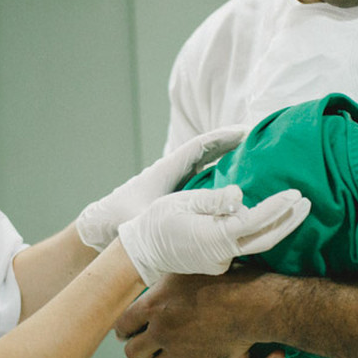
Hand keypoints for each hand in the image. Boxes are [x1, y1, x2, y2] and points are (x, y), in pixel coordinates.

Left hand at [75, 126, 246, 250]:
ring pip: (206, 165)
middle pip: (208, 151)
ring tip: (253, 160)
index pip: (200, 146)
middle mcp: (173, 170)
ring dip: (227, 160)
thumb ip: (163, 215)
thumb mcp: (142, 216)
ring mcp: (174, 181)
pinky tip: (234, 187)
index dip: (223, 137)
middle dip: (231, 144)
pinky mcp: (173, 193)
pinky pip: (200, 180)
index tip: (245, 131)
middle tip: (257, 140)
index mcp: (168, 169)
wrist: (100, 227)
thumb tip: (192, 214)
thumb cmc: (119, 219)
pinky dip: (217, 178)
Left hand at [115, 268, 287, 357]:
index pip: (123, 324)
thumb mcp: (185, 269)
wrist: (250, 301)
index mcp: (152, 305)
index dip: (124, 329)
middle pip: (132, 353)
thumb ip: (165, 281)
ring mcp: (180, 350)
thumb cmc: (220, 277)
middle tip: (147, 346)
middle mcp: (161, 330)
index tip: (128, 332)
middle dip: (138, 350)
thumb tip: (156, 269)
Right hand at [118, 186, 309, 285]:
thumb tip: (240, 195)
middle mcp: (222, 255)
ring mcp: (222, 264)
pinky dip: (260, 233)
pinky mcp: (219, 264)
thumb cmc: (158, 222)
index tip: (296, 194)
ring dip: (278, 227)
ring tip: (296, 209)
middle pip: (266, 240)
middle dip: (289, 221)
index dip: (277, 208)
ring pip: (257, 245)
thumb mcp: (183, 203)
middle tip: (307, 202)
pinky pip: (244, 248)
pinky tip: (271, 221)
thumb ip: (213, 200)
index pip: (255, 222)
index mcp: (214, 238)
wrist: (141, 253)